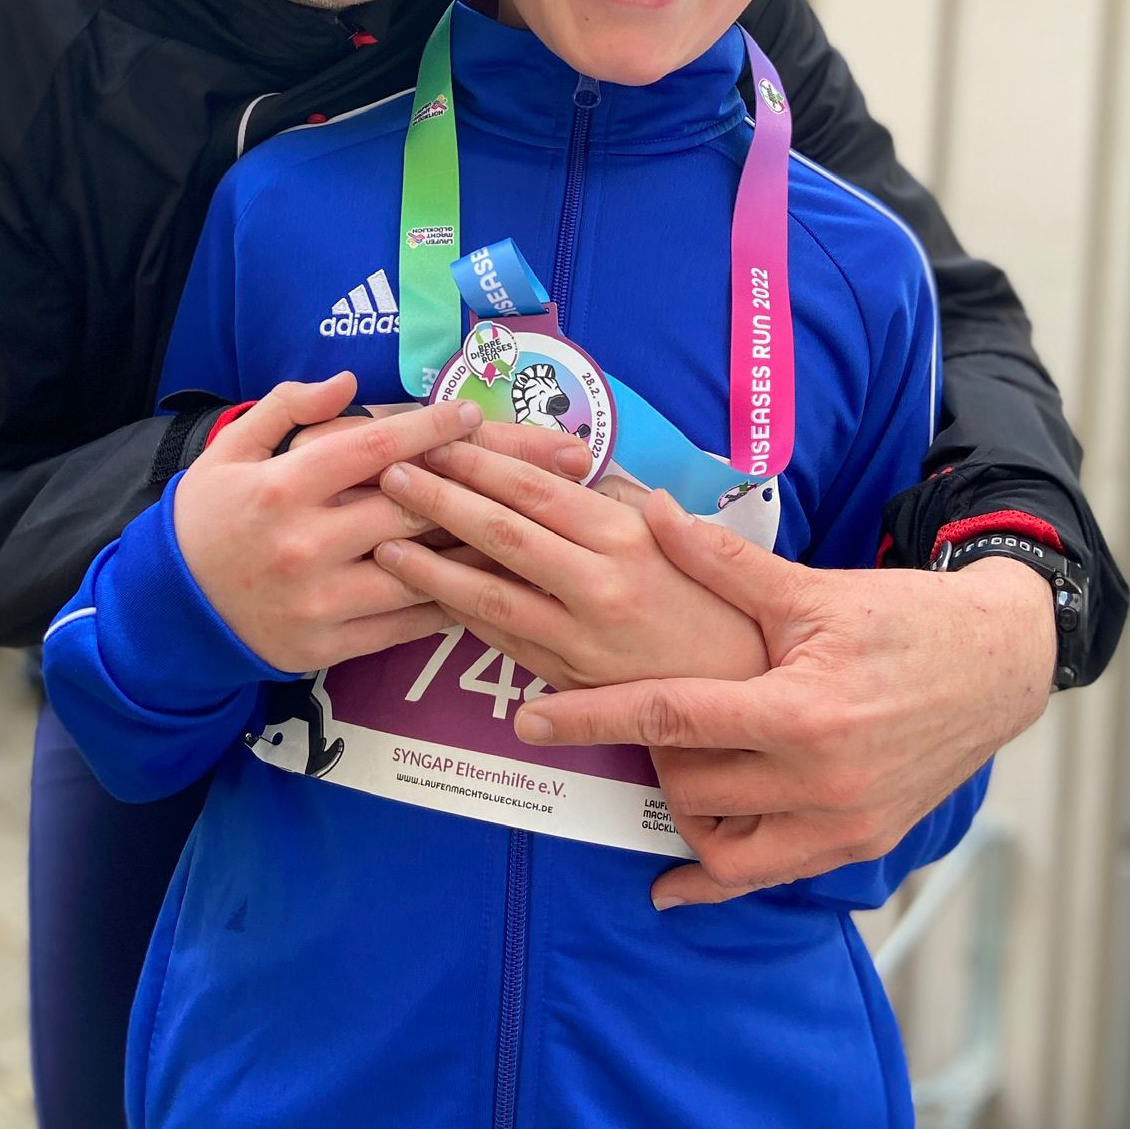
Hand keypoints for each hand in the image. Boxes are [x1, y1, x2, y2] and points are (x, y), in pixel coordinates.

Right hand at [174, 375, 485, 671]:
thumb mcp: (230, 450)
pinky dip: (447, 605)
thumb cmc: (206, 520)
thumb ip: (286, 407)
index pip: (374, 449)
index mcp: (283, 487)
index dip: (430, 429)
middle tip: (509, 470)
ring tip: (510, 528)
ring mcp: (318, 602)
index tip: (469, 413)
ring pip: (417, 573)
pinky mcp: (326, 648)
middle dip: (466, 487)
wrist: (168, 611)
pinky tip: (479, 585)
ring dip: (468, 551)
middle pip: (408, 511)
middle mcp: (304, 544)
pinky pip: (404, 627)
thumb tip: (348, 381)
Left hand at [373, 441, 766, 690]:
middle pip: (503, 534)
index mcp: (626, 536)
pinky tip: (424, 598)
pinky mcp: (570, 681)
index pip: (537, 489)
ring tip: (384, 542)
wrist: (745, 689)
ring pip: (491, 596)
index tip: (437, 440)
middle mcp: (600, 585)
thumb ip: (618, 502)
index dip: (480, 462)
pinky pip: (504, 642)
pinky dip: (461, 617)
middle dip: (441, 501)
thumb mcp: (679, 535)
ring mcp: (581, 639)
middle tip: (389, 474)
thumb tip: (563, 465)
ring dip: (431, 567)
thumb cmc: (716, 600)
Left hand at [508, 492, 1054, 908]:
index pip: (670, 719)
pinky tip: (671, 884)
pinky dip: (714, 878)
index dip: (592, 719)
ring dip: (682, 807)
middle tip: (637, 712)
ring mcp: (841, 824)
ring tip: (673, 764)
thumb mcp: (811, 588)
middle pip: (688, 784)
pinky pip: (766, 878)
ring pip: (720, 843)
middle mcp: (819, 781)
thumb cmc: (904, 618)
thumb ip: (723, 561)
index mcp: (799, 711)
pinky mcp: (858, 845)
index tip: (529, 723)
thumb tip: (646, 511)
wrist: (999, 665)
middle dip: (650, 751)